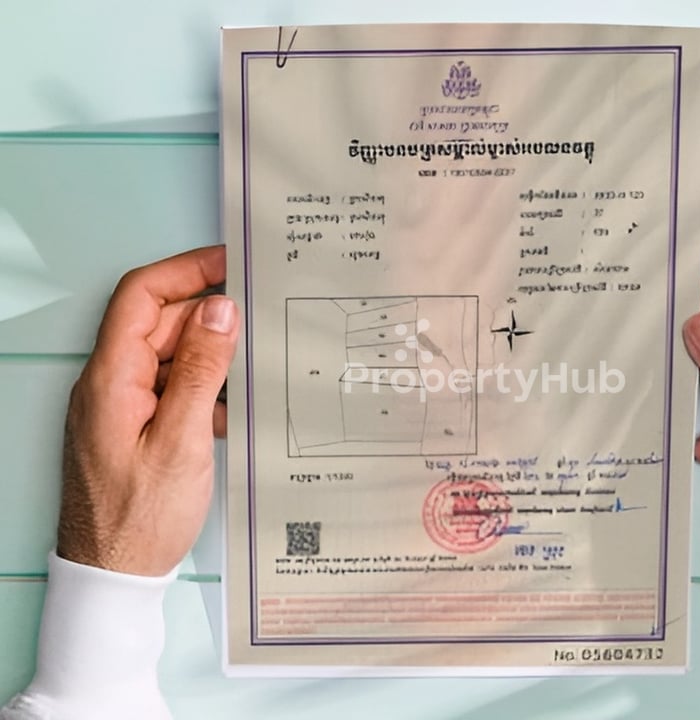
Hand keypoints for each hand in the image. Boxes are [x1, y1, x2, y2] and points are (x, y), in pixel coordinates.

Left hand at [58, 246, 237, 576]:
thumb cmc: (140, 520)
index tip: (228, 262)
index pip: (141, 297)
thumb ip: (199, 371)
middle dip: (205, 310)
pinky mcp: (134, 426)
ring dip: (208, 350)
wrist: (114, 576)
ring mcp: (120, 405)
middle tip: (257, 305)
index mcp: (110, 379)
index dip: (185, 271)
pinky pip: (169, 386)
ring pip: (166, 354)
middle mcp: (109, 384)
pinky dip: (202, 384)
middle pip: (156, 323)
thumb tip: (218, 311)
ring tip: (253, 356)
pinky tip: (231, 403)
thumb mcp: (181, 441)